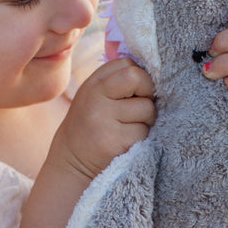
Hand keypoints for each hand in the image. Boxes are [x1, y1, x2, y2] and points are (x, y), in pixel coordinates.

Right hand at [50, 56, 154, 182]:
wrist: (72, 163)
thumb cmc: (92, 126)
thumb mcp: (96, 97)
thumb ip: (117, 82)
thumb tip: (155, 72)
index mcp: (93, 84)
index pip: (127, 64)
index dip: (139, 77)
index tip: (136, 92)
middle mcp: (95, 98)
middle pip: (138, 78)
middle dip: (148, 92)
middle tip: (140, 108)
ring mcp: (103, 119)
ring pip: (147, 109)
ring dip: (146, 120)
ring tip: (128, 128)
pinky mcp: (114, 141)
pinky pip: (143, 132)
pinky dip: (140, 138)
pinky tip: (125, 143)